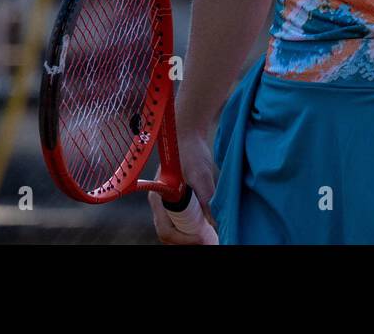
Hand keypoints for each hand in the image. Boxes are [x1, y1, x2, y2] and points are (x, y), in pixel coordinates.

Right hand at [148, 129, 217, 243]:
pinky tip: (206, 224)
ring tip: (209, 235)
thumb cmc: (190, 150)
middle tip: (208, 240)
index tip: (203, 240)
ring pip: (175, 227)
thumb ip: (205, 198)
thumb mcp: (201, 174)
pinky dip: (191, 226)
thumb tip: (214, 222)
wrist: (188, 133)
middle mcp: (159, 203)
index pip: (166, 231)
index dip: (185, 240)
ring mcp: (166, 201)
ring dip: (190, 234)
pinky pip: (179, 219)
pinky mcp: (175, 198)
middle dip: (188, 240)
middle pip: (170, 232)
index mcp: (158, 198)